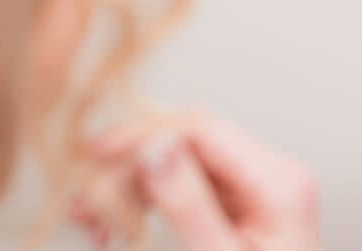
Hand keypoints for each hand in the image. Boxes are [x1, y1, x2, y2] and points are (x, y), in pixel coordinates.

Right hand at [70, 109, 320, 250]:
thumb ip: (189, 205)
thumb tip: (156, 145)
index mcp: (279, 183)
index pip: (203, 132)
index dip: (144, 136)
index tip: (93, 155)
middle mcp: (271, 176)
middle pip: (187, 146)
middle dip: (130, 170)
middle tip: (82, 204)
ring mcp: (255, 191)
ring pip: (179, 166)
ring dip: (130, 190)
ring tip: (89, 223)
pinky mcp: (236, 209)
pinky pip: (184, 190)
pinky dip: (147, 205)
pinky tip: (114, 229)